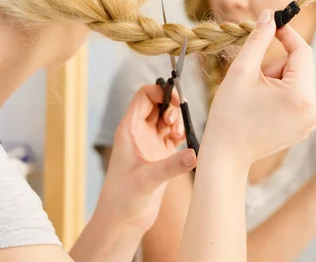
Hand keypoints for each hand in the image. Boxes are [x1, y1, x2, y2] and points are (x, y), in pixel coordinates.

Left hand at [93, 85, 196, 233]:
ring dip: (177, 121)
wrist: (121, 222)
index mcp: (129, 130)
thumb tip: (194, 154)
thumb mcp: (146, 181)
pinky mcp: (160, 156)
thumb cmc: (122, 200)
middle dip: (172, 106)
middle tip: (176, 122)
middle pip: (158, 104)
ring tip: (179, 135)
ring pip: (167, 118)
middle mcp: (139, 132)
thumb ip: (170, 166)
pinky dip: (181, 134)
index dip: (161, 92)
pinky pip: (174, 135)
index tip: (175, 102)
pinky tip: (184, 143)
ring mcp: (150, 143)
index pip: (144, 96)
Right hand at [203, 9, 315, 166]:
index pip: (303, 51)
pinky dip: (281, 94)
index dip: (287, 34)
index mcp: (301, 95)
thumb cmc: (230, 115)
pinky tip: (263, 108)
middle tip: (253, 80)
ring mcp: (312, 121)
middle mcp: (314, 109)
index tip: (272, 25)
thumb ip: (258, 40)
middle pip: (299, 67)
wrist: (227, 155)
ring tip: (256, 97)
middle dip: (275, 66)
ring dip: (277, 80)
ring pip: (297, 81)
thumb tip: (269, 15)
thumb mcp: (242, 71)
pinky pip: (297, 97)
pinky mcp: (306, 127)